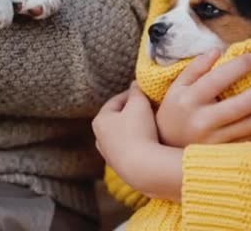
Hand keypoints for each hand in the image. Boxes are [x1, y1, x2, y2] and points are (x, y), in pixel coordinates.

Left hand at [93, 82, 183, 201]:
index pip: (116, 101)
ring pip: (123, 134)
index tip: (145, 92)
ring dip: (135, 128)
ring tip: (151, 124)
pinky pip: (129, 148)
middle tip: (149, 107)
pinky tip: (150, 141)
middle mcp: (99, 138)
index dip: (132, 94)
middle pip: (118, 118)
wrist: (142, 167)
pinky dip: (137, 142)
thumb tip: (135, 83)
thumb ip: (136, 91)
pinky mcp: (120, 167)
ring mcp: (109, 154)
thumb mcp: (139, 104)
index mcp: (100, 120)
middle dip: (132, 111)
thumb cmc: (138, 131)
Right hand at [156, 50, 250, 147]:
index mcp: (189, 101)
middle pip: (242, 105)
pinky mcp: (226, 154)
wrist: (165, 149)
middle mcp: (203, 122)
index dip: (238, 68)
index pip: (217, 80)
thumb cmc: (174, 112)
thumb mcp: (177, 87)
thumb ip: (195, 68)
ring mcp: (216, 141)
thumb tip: (218, 51)